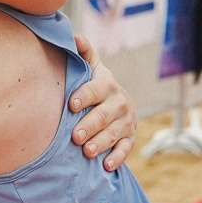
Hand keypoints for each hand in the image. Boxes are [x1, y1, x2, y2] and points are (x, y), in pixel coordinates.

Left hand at [68, 37, 138, 169]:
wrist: (119, 105)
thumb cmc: (97, 87)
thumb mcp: (92, 68)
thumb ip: (84, 53)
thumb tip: (73, 36)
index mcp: (107, 86)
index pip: (96, 89)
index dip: (84, 95)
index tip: (71, 104)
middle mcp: (119, 103)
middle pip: (104, 115)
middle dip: (90, 125)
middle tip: (75, 136)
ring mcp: (126, 122)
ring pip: (114, 134)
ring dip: (101, 143)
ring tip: (87, 151)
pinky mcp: (129, 138)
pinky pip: (125, 149)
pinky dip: (117, 158)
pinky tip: (106, 166)